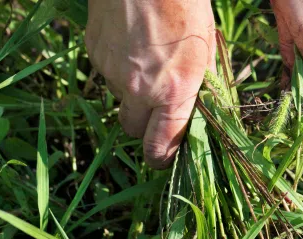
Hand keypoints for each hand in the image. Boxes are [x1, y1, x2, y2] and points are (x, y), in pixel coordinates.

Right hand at [85, 0, 215, 168]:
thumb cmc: (185, 6)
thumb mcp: (207, 48)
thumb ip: (200, 85)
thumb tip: (196, 110)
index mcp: (174, 92)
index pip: (160, 147)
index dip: (162, 159)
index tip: (164, 158)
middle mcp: (140, 90)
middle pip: (133, 131)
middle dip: (144, 127)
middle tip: (155, 111)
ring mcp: (113, 73)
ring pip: (120, 100)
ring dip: (132, 94)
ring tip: (148, 63)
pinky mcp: (94, 56)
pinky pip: (106, 76)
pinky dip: (118, 70)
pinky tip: (131, 46)